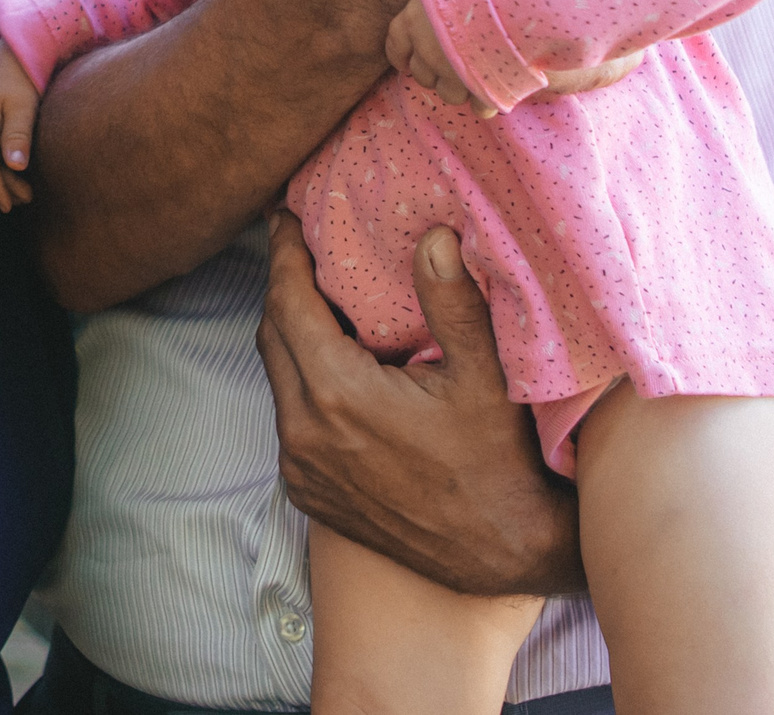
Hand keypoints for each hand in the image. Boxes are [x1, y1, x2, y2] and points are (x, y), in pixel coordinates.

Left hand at [256, 215, 583, 598]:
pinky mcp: (306, 491)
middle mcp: (304, 433)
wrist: (501, 555)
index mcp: (338, 394)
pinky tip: (331, 366)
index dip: (285, 255)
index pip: (288, 303)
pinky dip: (301, 384)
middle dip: (284, 288)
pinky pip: (288, 419)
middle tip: (302, 250)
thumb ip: (452, 302)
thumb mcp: (484, 377)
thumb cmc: (498, 463)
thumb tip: (434, 235)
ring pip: (277, 378)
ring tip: (319, 300)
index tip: (285, 218)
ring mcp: (300, 467)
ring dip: (291, 336)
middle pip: (272, 335)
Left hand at [380, 0, 498, 117]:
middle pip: (422, 74)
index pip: (396, 44)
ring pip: (449, 93)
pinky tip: (494, 92)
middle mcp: (429, 50)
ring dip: (460, 87)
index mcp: (414, 19)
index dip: (401, 54)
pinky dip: (486, 102)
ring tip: (475, 76)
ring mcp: (455, 72)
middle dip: (434, 71)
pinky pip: (479, 106)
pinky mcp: (484, 88)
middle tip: (452, 62)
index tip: (406, 61)